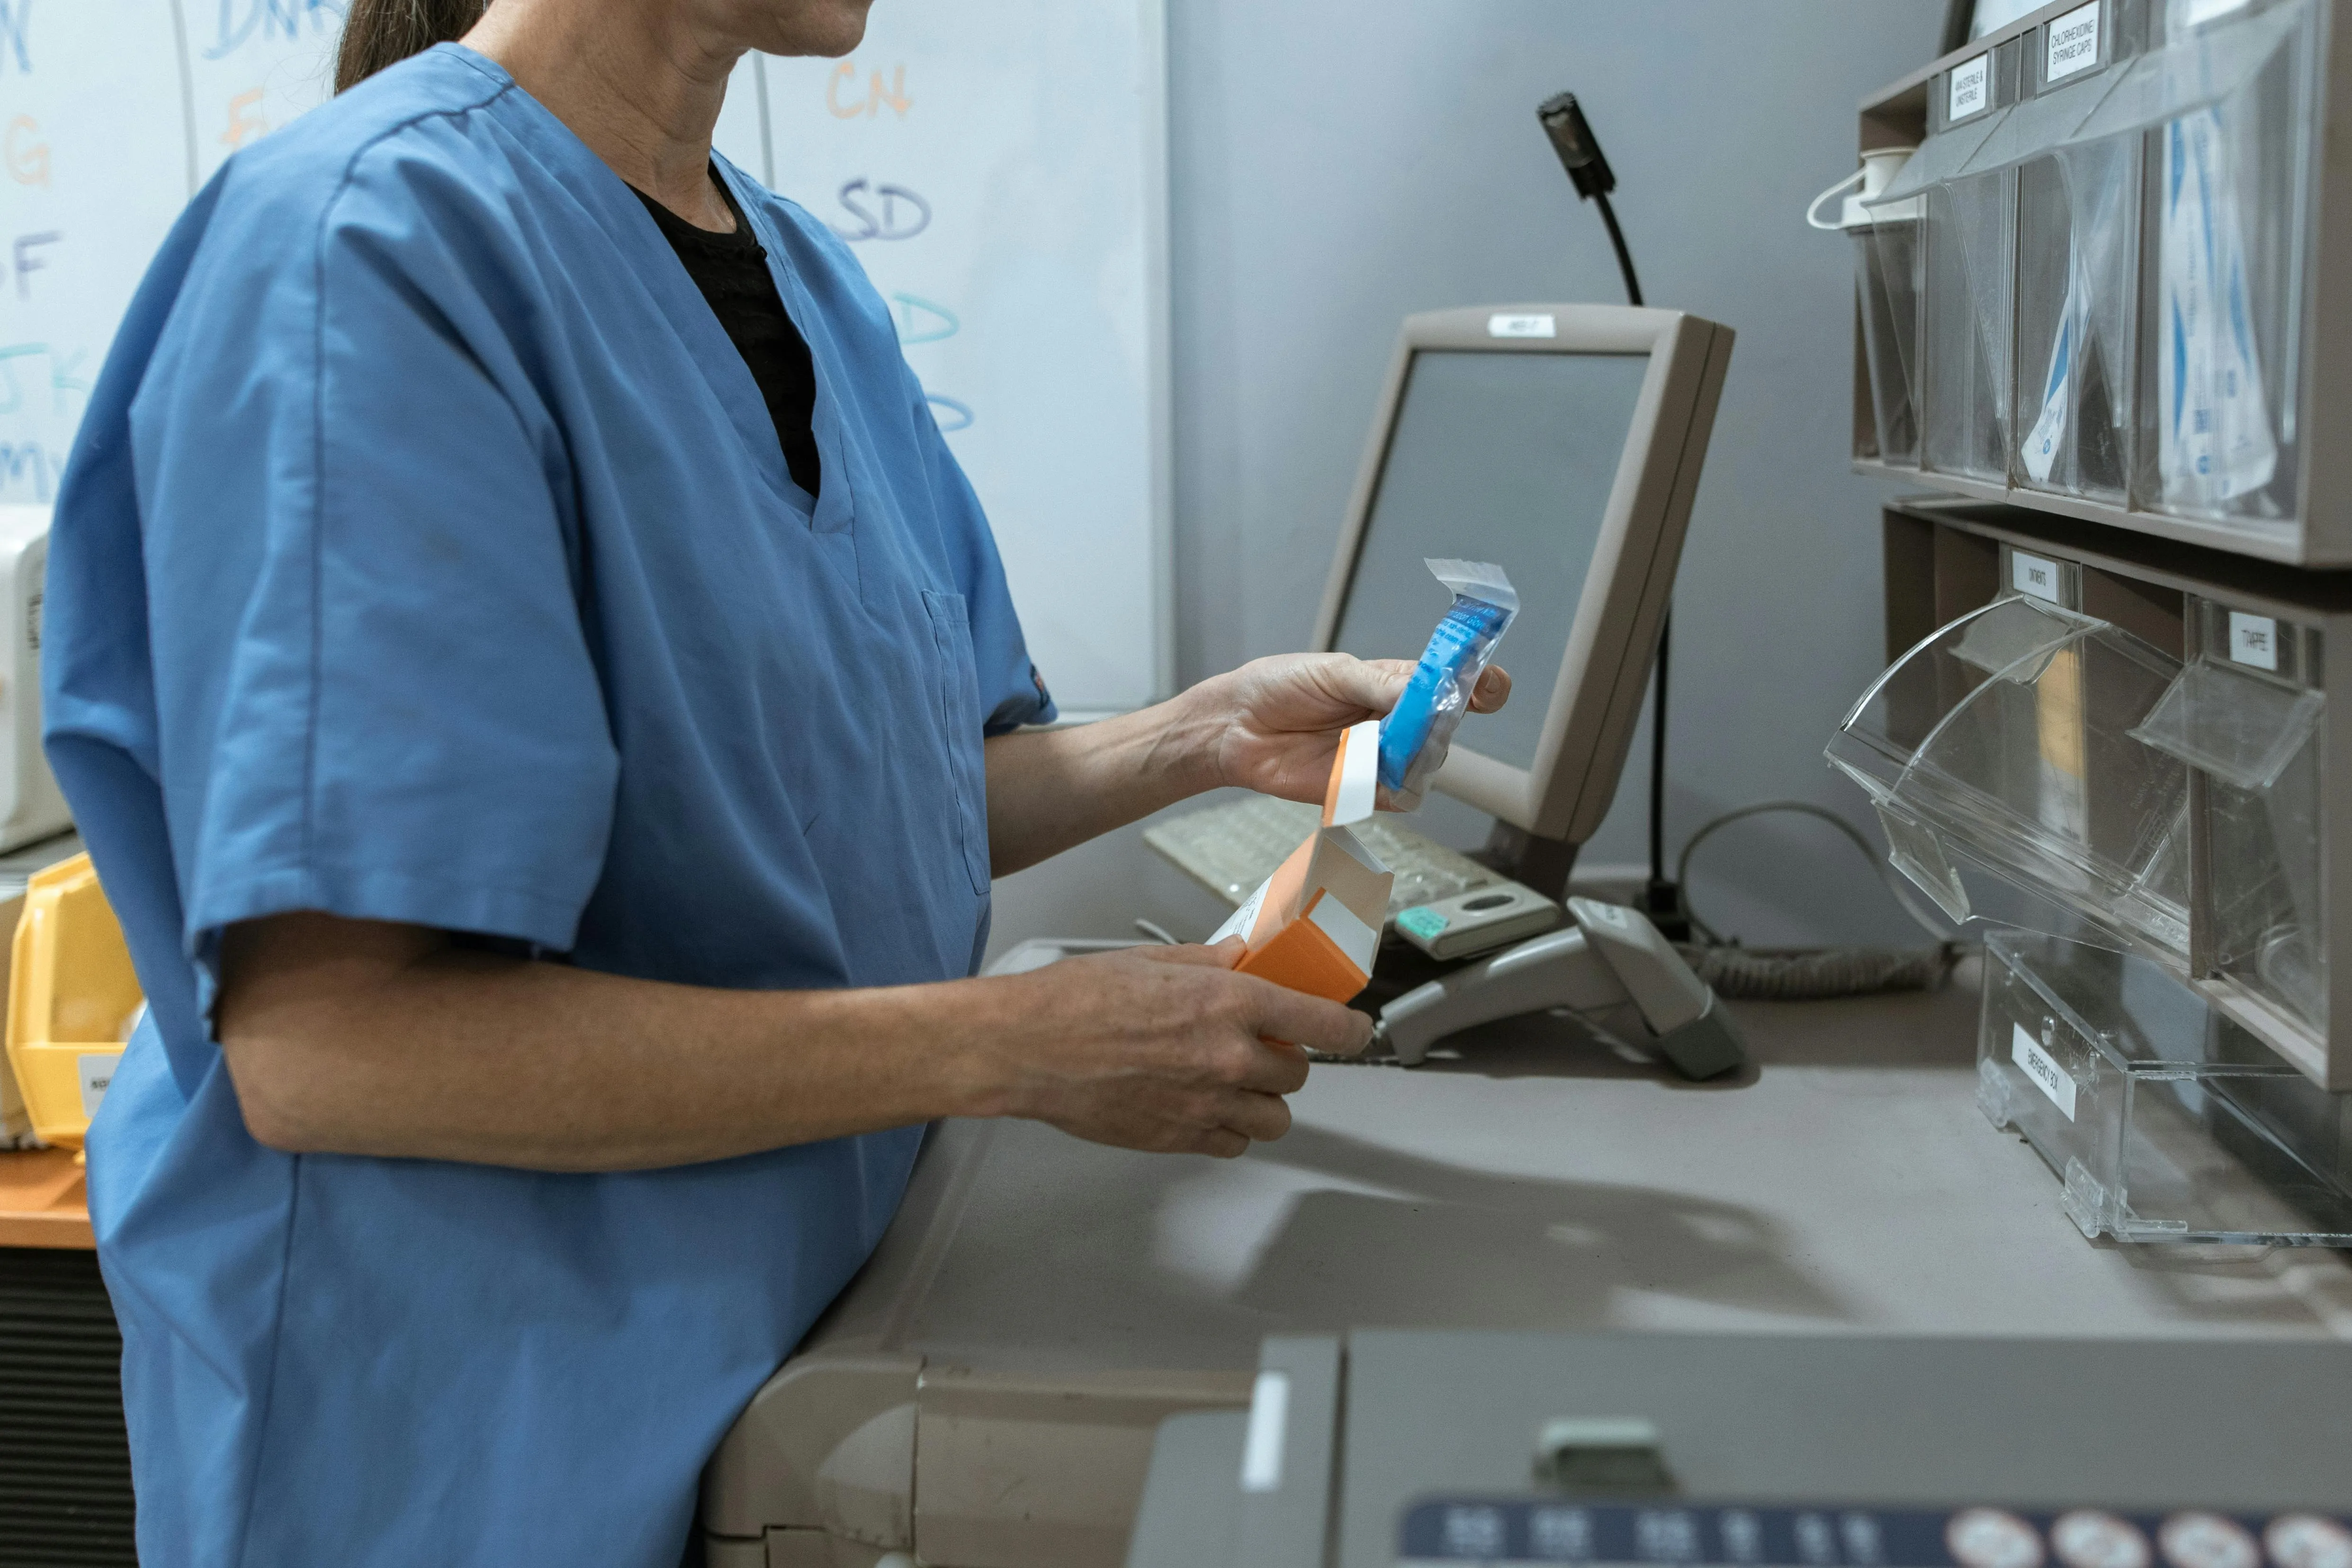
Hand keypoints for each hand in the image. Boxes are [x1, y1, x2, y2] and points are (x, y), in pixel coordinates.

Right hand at [977, 941, 1372, 1156]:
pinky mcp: (1179, 1139)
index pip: (1324, 1025)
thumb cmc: (1075, 1001)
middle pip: (1299, 1074)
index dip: (1351, 1029)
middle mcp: (1227, 1059)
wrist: (1025, 1049)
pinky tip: (1204, 1104)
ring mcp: (1206, 1105)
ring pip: (1275, 1118)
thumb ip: (1210, 963)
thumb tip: (1246, 958)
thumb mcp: (1151, 962)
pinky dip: (1230, 1128)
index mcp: (1228, 1004)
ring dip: (1264, 1099)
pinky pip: (1234, 1143)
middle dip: (1286, 1057)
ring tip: (1233, 1079)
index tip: (1355, 1030)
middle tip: (1260, 1043)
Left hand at [1191, 652, 1510, 804]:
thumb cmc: (1280, 687)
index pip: (1456, 685)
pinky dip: (1393, 787)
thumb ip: (1381, 683)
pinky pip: (1401, 796)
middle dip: (1437, 721)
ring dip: (1411, 754)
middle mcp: (1398, 722)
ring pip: (1428, 763)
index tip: (1489, 687)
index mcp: (1397, 684)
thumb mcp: (1333, 672)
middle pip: (1447, 728)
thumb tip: (1424, 691)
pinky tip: (1368, 772)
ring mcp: (1384, 757)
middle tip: (1409, 714)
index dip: (1481, 685)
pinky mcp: (1363, 790)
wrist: (1236, 727)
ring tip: (1372, 741)